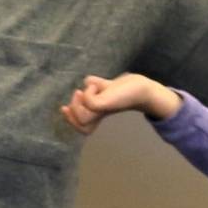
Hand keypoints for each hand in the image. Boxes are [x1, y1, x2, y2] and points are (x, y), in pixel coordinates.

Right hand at [60, 73, 179, 133]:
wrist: (143, 89)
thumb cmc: (127, 88)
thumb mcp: (107, 86)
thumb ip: (97, 85)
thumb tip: (87, 81)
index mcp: (98, 113)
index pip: (81, 125)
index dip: (70, 118)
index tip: (63, 107)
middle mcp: (100, 114)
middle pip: (81, 125)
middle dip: (72, 112)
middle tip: (78, 95)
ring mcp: (103, 110)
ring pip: (82, 118)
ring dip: (78, 103)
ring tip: (85, 91)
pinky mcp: (107, 103)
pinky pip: (90, 103)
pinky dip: (88, 92)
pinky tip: (96, 86)